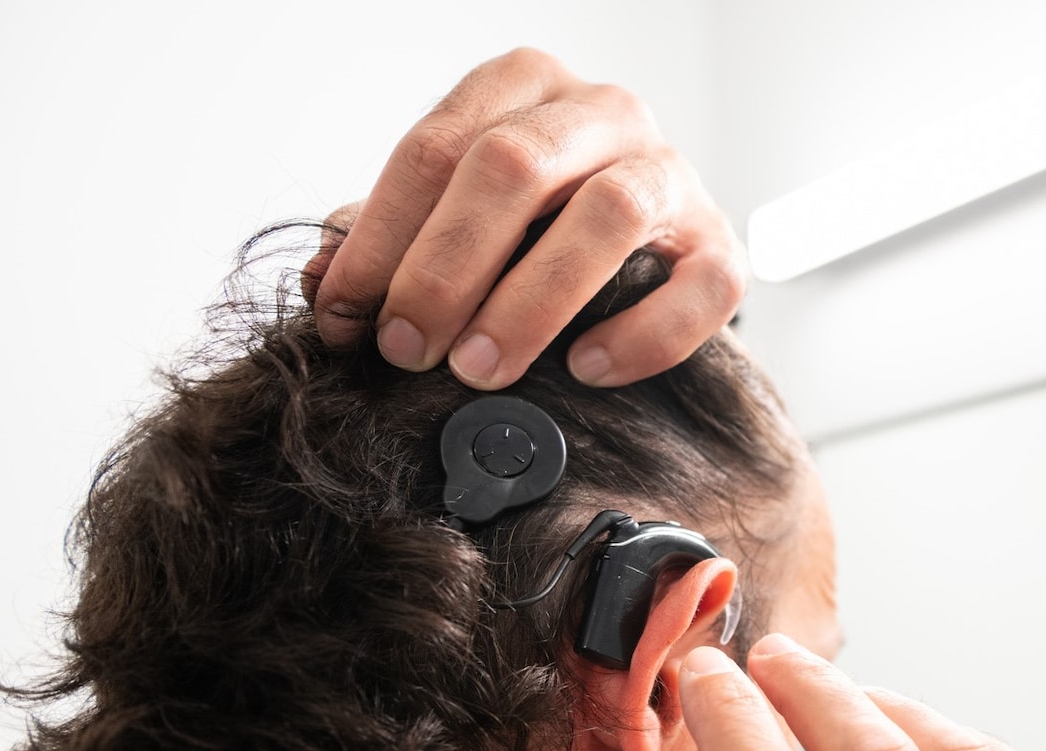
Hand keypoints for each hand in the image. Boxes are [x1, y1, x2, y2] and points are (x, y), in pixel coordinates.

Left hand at [302, 48, 746, 388]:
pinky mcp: (722, 246)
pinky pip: (699, 288)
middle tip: (406, 348)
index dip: (381, 238)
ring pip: (609, 214)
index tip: (344, 317)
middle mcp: (604, 112)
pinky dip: (640, 334)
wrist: (644, 249)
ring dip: (531, 300)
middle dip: (447, 266)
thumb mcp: (451, 214)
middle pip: (516, 166)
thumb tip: (323, 288)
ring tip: (479, 369)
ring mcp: (672, 174)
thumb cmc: (531, 229)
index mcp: (524, 86)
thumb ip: (387, 239)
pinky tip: (584, 368)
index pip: (437, 147)